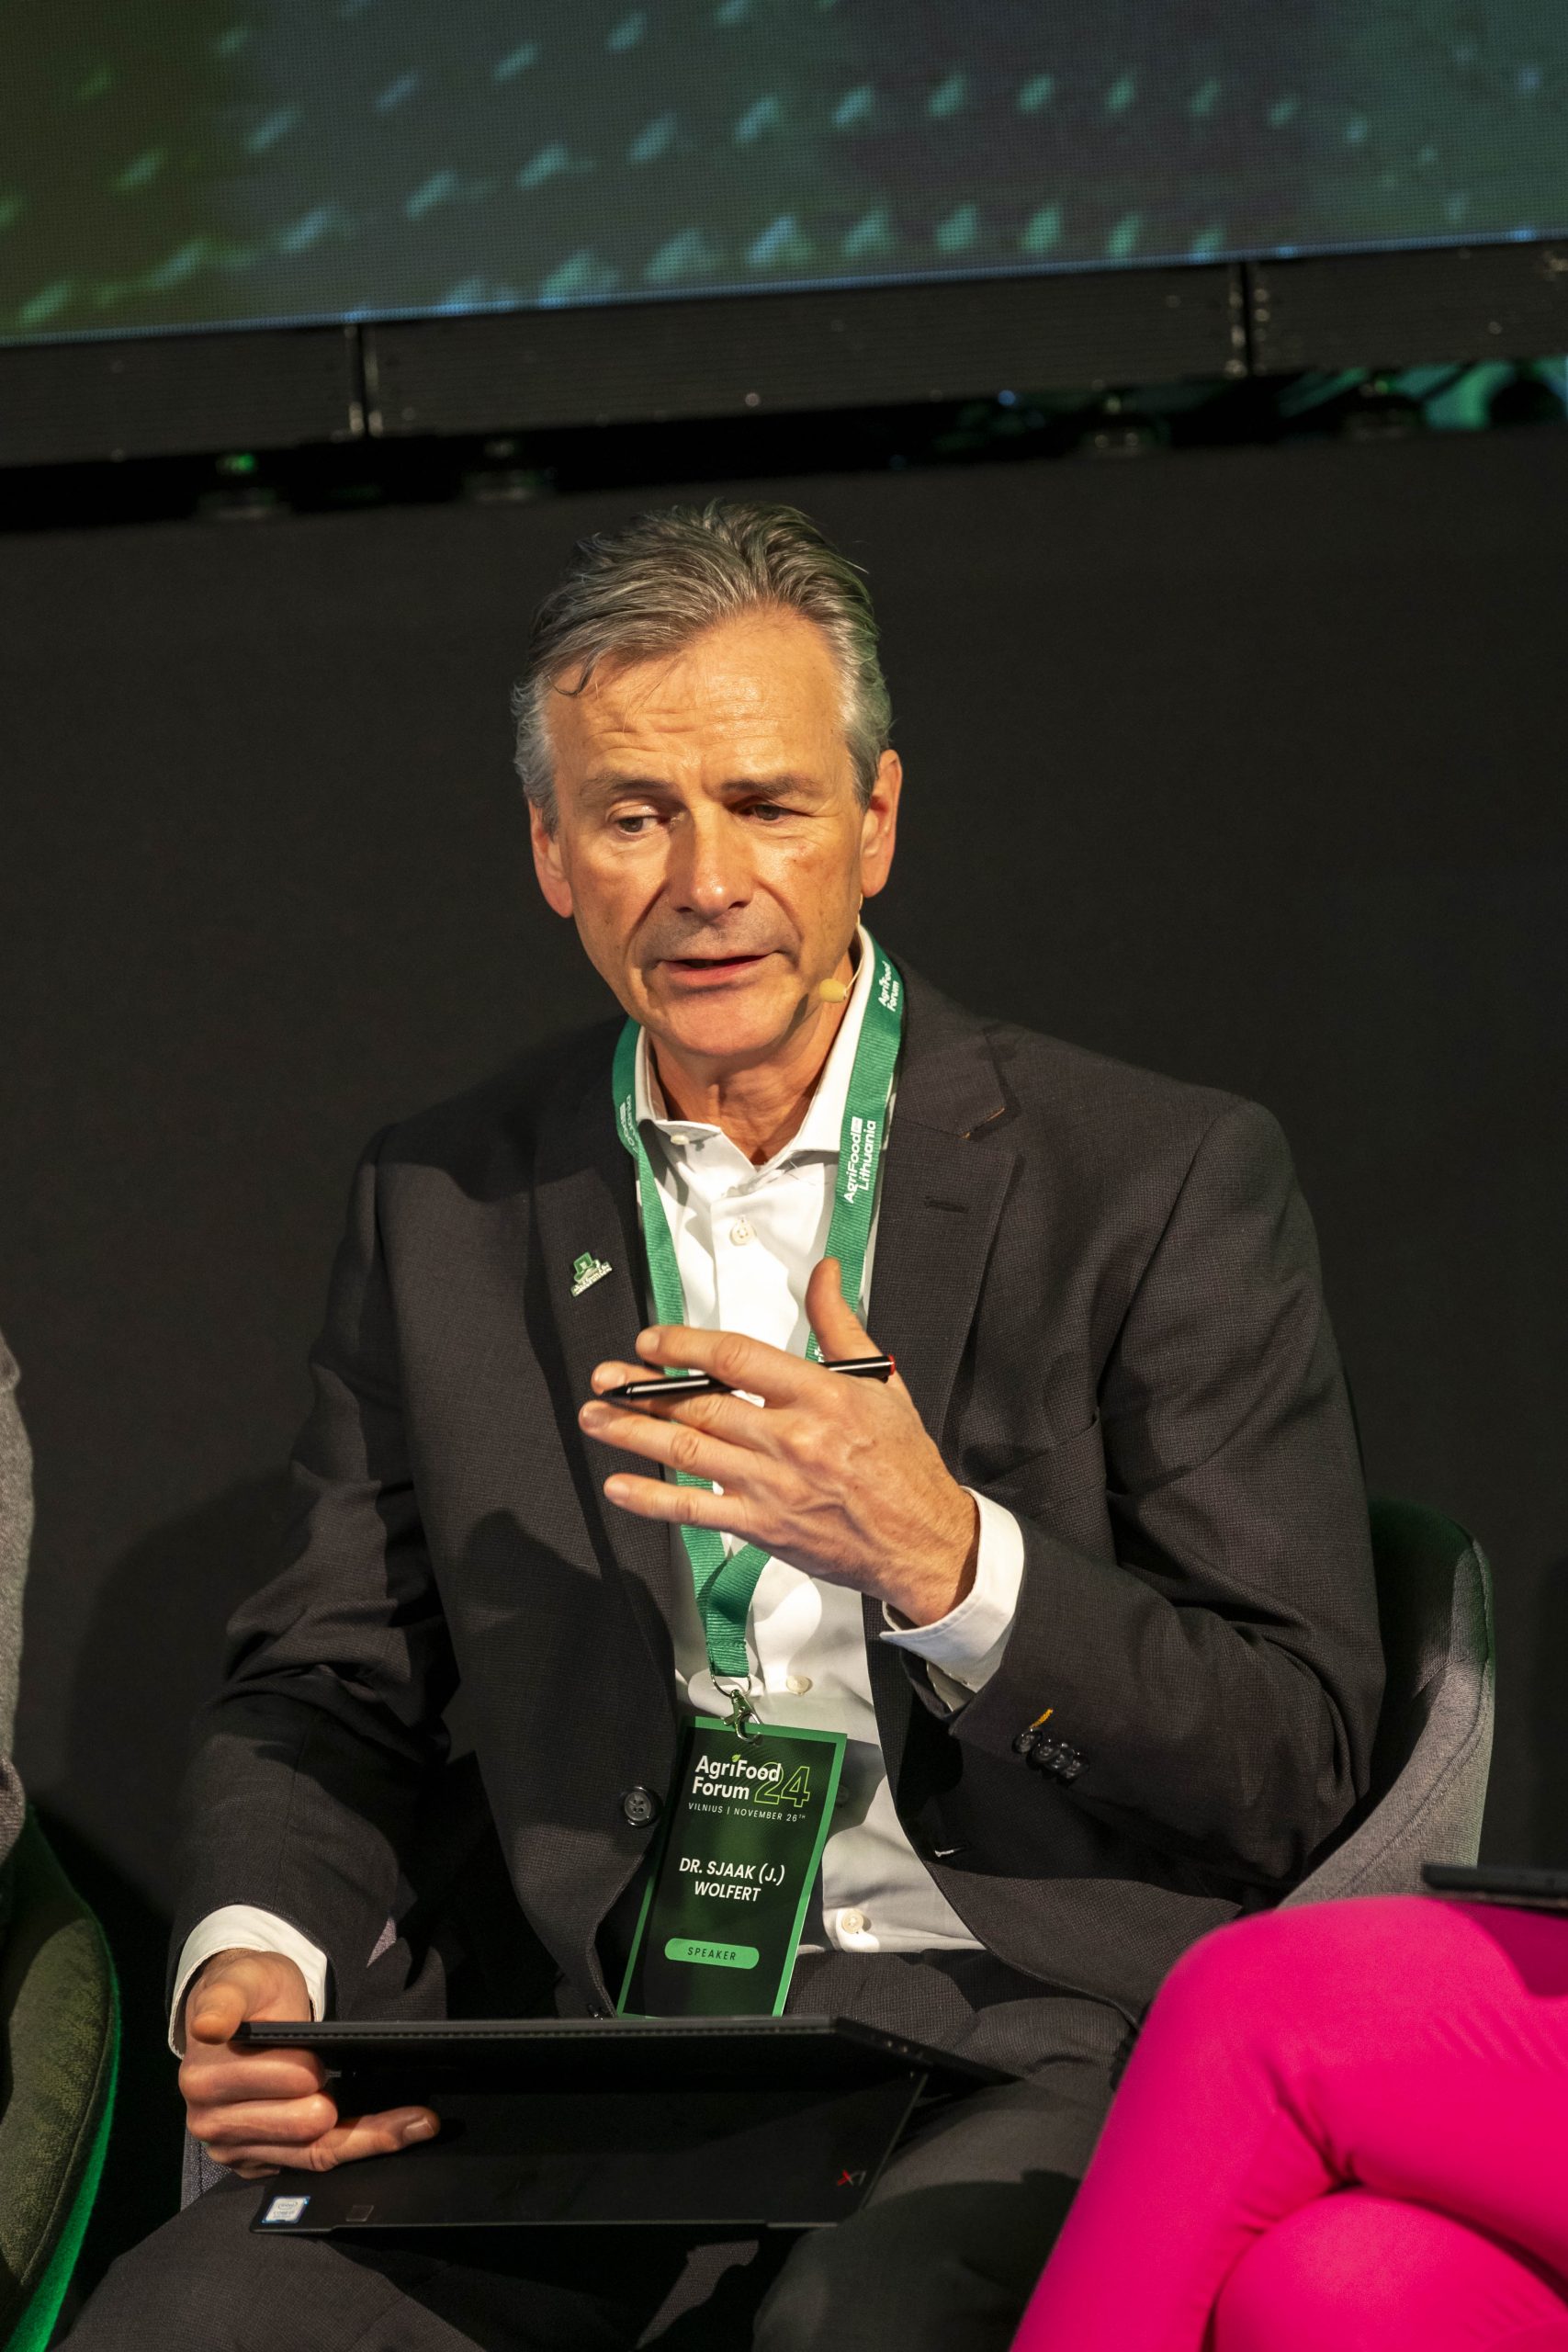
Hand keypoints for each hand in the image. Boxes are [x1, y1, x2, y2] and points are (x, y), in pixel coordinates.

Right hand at [179, 1949, 438, 2179]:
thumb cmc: (251, 1992)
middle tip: (363, 2083)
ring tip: (417, 2123)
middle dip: (335, 2104)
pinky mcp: (260, 2163)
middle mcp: (213, 2123)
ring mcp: (236, 2149)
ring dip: (370, 2139)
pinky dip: (360, 2149)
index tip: (322, 2070)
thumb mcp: (242, 1977)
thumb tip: (211, 2026)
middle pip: (300, 2127)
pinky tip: (397, 2134)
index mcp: (205, 2079)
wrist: (244, 2011)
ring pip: (315, 2154)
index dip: (301, 2075)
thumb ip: (226, 1997)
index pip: (273, 2088)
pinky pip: (316, 2163)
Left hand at [579, 1257, 979, 1624]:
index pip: (736, 1359)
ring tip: (595, 1418)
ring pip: (686, 1453)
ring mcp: (772, 1486)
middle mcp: (790, 1438)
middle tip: (603, 1378)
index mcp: (820, 1394)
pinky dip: (653, 1499)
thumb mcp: (879, 1380)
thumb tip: (825, 1272)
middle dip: (641, 1390)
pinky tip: (619, 1485)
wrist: (922, 1540)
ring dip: (632, 1434)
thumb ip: (839, 1323)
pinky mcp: (763, 1527)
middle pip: (699, 1406)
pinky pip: (696, 1511)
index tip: (650, 1342)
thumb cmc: (902, 1462)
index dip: (684, 1346)